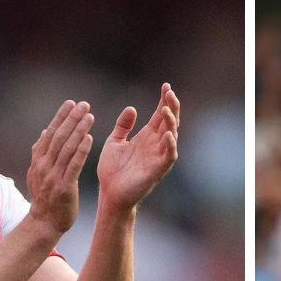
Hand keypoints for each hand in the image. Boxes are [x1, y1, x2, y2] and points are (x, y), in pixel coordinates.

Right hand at [26, 100, 94, 235]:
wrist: (44, 223)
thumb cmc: (45, 198)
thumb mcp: (37, 174)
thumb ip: (40, 154)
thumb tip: (44, 133)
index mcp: (38, 161)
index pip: (50, 133)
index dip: (60, 117)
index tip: (71, 103)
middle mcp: (43, 166)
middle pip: (58, 137)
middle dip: (71, 118)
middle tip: (83, 104)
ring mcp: (53, 176)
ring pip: (66, 148)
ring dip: (78, 130)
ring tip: (89, 116)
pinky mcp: (64, 187)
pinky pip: (73, 165)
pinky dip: (81, 150)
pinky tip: (89, 138)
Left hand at [96, 83, 179, 209]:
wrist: (109, 194)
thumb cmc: (112, 171)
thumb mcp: (114, 142)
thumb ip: (123, 126)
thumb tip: (131, 108)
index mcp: (146, 137)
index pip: (160, 115)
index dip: (164, 100)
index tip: (165, 85)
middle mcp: (155, 145)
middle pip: (169, 122)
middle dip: (171, 107)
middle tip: (169, 92)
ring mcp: (158, 157)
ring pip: (172, 136)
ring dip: (171, 122)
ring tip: (166, 109)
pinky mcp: (157, 171)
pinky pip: (169, 156)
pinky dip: (170, 145)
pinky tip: (167, 134)